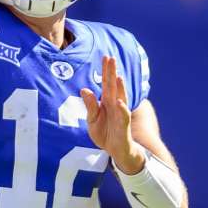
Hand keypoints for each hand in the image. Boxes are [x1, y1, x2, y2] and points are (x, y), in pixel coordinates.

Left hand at [80, 56, 145, 173]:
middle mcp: (115, 105)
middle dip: (112, 73)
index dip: (106, 71)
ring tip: (118, 77)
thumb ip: (89, 106)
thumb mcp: (92, 120)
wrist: (116, 151)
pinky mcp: (123, 127)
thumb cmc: (105, 133)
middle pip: (113, 87)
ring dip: (120, 88)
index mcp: (106, 102)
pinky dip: (122, 109)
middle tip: (111, 58)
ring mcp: (120, 115)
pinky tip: (120, 102)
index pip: (106, 83)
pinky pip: (123, 117)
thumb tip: (84, 89)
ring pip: (121, 99)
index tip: (105, 57)